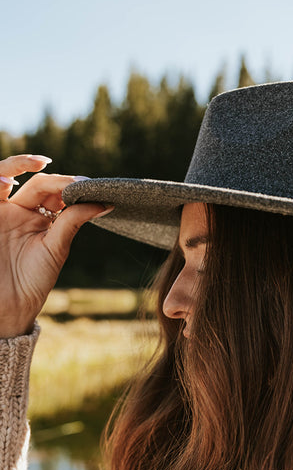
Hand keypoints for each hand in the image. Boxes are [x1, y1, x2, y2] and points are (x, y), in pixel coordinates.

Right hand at [0, 154, 110, 337]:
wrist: (9, 305)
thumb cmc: (33, 280)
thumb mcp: (56, 248)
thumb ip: (73, 221)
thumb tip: (105, 202)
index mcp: (40, 217)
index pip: (54, 191)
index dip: (69, 185)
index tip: (89, 186)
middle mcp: (20, 210)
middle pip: (37, 183)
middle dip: (55, 179)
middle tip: (74, 183)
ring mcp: (1, 213)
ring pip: (4, 177)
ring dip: (17, 164)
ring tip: (36, 164)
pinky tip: (5, 182)